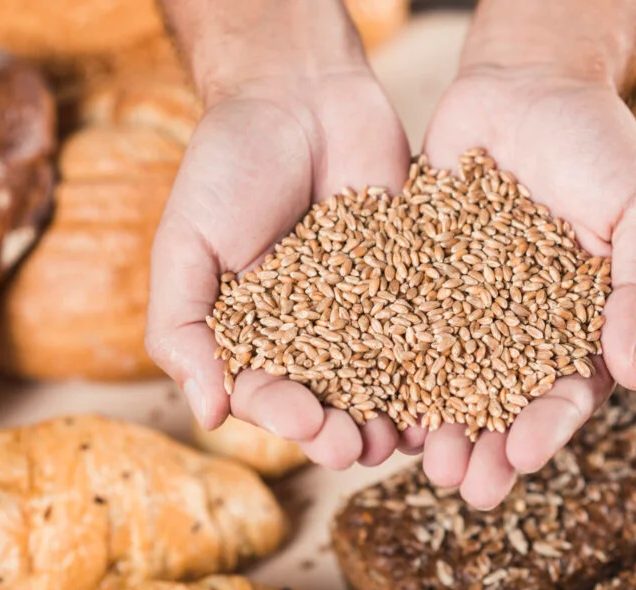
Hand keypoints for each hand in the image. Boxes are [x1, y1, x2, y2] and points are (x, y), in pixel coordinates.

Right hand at [145, 64, 418, 469]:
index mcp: (254, 332)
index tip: (307, 425)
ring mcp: (365, 306)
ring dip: (393, 409)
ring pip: (382, 372)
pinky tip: (452, 385)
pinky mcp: (411, 277)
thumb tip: (207, 413)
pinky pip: (426, 323)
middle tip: (359, 447)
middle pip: (329, 395)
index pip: (267, 391)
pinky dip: (438, 356)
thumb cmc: (228, 166)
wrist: (300, 96)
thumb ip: (183, 327)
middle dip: (342, 426)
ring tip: (408, 435)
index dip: (285, 416)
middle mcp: (311, 330)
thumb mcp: (186, 245)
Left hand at [420, 66, 635, 508]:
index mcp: (580, 320)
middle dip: (485, 445)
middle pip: (503, 398)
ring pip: (449, 374)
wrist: (529, 83)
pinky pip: (403, 322)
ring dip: (436, 420)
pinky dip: (391, 360)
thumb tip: (635, 373)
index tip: (521, 457)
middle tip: (463, 486)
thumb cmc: (601, 142)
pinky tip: (374, 395)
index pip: (567, 390)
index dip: (546, 427)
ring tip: (416, 457)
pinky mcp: (420, 273)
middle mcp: (521, 322)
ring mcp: (468, 301)